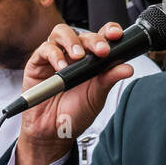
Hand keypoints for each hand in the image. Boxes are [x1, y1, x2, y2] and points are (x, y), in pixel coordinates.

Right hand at [14, 22, 134, 164]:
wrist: (53, 133)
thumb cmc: (75, 113)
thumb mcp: (96, 96)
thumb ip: (109, 79)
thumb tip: (127, 68)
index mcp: (92, 60)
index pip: (101, 37)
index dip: (109, 31)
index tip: (116, 35)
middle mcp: (74, 55)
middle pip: (83, 34)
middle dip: (94, 39)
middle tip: (101, 51)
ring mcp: (55, 56)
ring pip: (61, 33)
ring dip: (72, 42)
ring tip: (78, 56)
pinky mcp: (37, 63)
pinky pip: (44, 49)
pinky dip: (54, 55)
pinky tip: (61, 67)